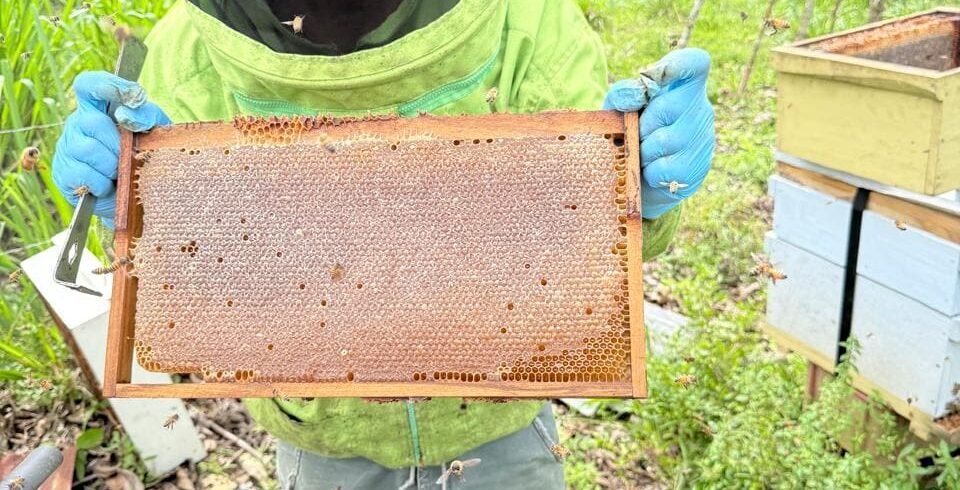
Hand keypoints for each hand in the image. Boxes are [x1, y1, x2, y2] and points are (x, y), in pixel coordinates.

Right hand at [53, 71, 169, 225]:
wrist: (136, 197)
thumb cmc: (145, 158)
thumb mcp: (156, 132)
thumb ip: (147, 115)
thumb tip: (127, 114)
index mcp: (99, 108)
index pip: (88, 84)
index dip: (106, 85)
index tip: (134, 96)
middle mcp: (78, 124)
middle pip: (92, 122)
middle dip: (118, 143)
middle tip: (130, 157)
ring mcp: (67, 148)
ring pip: (86, 149)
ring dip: (111, 165)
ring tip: (120, 173)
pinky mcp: (63, 174)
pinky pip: (82, 174)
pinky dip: (101, 183)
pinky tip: (107, 186)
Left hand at [602, 48, 714, 218]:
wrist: (637, 178)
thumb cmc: (630, 133)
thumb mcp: (618, 109)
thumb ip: (623, 94)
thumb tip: (635, 96)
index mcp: (685, 86)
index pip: (695, 62)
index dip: (677, 65)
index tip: (651, 80)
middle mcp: (701, 109)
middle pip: (667, 107)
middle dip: (642, 124)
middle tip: (636, 134)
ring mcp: (704, 139)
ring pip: (665, 141)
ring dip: (642, 150)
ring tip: (641, 153)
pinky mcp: (697, 168)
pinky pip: (664, 169)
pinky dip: (648, 173)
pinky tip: (650, 171)